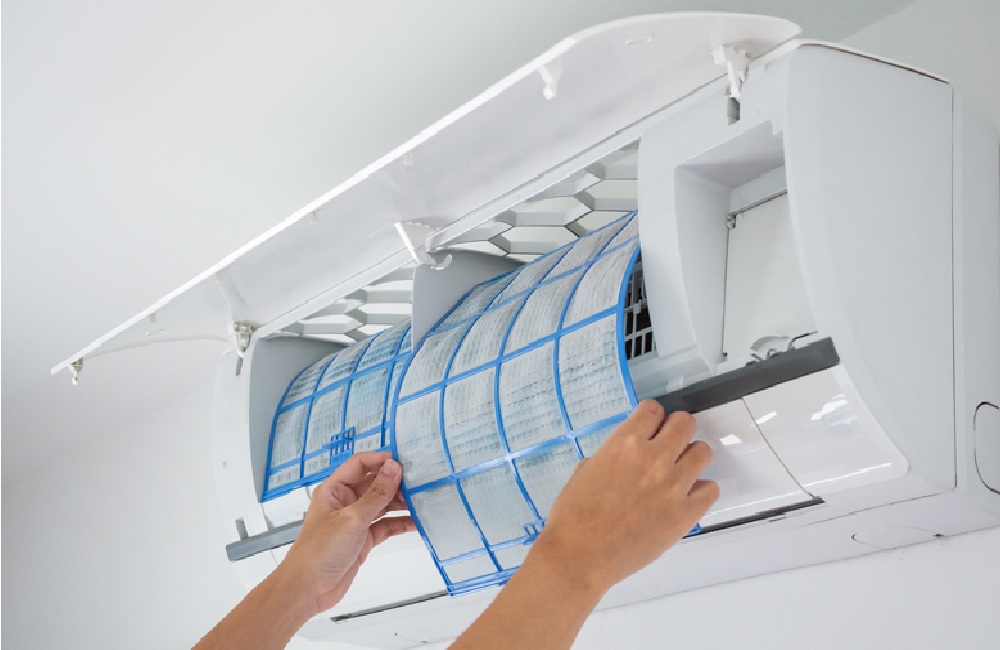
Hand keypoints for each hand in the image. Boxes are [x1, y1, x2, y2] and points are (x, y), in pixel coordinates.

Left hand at [279, 452, 415, 615]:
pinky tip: (415, 522)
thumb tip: (394, 467)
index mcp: (334, 489)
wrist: (307, 589)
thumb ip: (376, 493)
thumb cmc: (320, 551)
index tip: (404, 462)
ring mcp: (355, 521)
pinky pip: (385, 525)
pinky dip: (400, 523)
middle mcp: (345, 502)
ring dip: (401, 502)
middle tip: (419, 482)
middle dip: (395, 482)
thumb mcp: (352, 518)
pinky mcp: (363, 539)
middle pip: (374, 483)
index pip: (360, 464)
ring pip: (382, 504)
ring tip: (422, 500)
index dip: (380, 460)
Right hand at [530, 401, 719, 596]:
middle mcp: (653, 458)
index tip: (651, 428)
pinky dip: (701, 491)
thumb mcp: (584, 472)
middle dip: (676, 430)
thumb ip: (609, 457)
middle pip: (684, 423)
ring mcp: (673, 486)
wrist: (579, 556)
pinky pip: (711, 490)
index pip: (653, 410)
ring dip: (691, 458)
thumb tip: (622, 458)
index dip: (652, 418)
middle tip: (669, 446)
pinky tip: (686, 497)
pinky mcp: (685, 514)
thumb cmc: (572, 517)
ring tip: (679, 472)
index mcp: (624, 444)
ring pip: (703, 451)